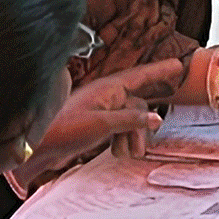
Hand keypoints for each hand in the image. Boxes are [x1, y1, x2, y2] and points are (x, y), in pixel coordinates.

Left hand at [28, 57, 183, 175]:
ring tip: (125, 153)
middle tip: (143, 144)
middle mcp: (107, 96)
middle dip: (142, 125)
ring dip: (132, 137)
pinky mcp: (98, 123)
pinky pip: (121, 128)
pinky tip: (117, 152)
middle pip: (138, 104)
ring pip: (131, 119)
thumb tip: (156, 118)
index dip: (160, 71)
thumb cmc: (65, 129)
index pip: (140, 76)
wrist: (40, 146)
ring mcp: (102, 110)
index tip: (178, 65)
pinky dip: (123, 140)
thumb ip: (131, 119)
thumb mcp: (102, 124)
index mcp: (108, 89)